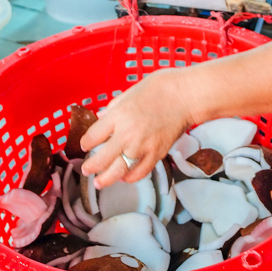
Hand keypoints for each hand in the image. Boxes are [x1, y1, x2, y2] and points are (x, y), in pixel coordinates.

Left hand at [80, 68, 194, 187]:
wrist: (186, 95)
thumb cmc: (159, 87)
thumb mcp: (130, 92)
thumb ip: (113, 107)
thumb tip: (101, 117)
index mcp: (118, 115)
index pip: (93, 137)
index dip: (86, 143)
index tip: (86, 145)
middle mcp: (127, 134)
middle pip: (102, 159)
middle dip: (91, 167)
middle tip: (86, 170)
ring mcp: (142, 147)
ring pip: (118, 171)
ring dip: (106, 179)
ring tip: (99, 183)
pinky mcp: (157, 154)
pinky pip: (140, 172)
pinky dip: (130, 177)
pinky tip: (125, 177)